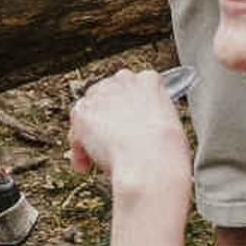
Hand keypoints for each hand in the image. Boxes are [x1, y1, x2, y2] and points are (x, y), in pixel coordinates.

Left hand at [68, 69, 189, 192]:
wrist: (151, 161)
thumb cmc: (165, 152)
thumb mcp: (170, 125)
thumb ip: (151, 119)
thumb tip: (140, 133)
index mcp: (148, 81)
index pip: (130, 87)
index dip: (126, 110)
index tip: (127, 126)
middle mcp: (123, 81)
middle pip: (104, 96)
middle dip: (104, 119)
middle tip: (108, 143)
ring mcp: (101, 95)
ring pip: (88, 112)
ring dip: (88, 134)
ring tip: (95, 158)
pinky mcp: (83, 113)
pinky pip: (75, 131)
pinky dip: (79, 150)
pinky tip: (85, 164)